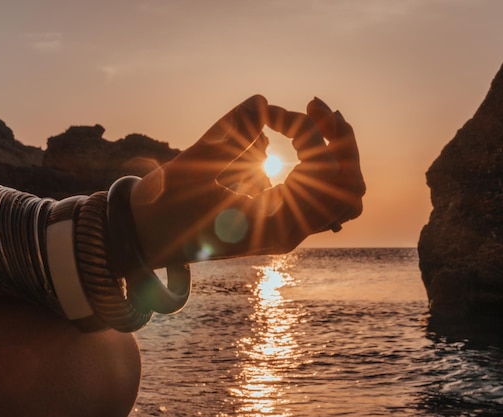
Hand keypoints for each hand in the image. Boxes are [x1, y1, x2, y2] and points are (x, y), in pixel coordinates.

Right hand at [129, 95, 364, 267]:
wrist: (152, 235)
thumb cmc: (169, 205)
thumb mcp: (198, 161)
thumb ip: (233, 129)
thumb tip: (263, 105)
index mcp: (281, 227)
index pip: (331, 178)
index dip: (318, 135)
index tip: (291, 110)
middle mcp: (292, 232)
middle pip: (349, 189)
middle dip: (341, 142)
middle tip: (316, 106)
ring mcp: (288, 228)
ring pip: (341, 196)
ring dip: (335, 155)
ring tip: (314, 118)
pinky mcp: (279, 219)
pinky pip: (319, 195)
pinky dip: (318, 164)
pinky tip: (294, 138)